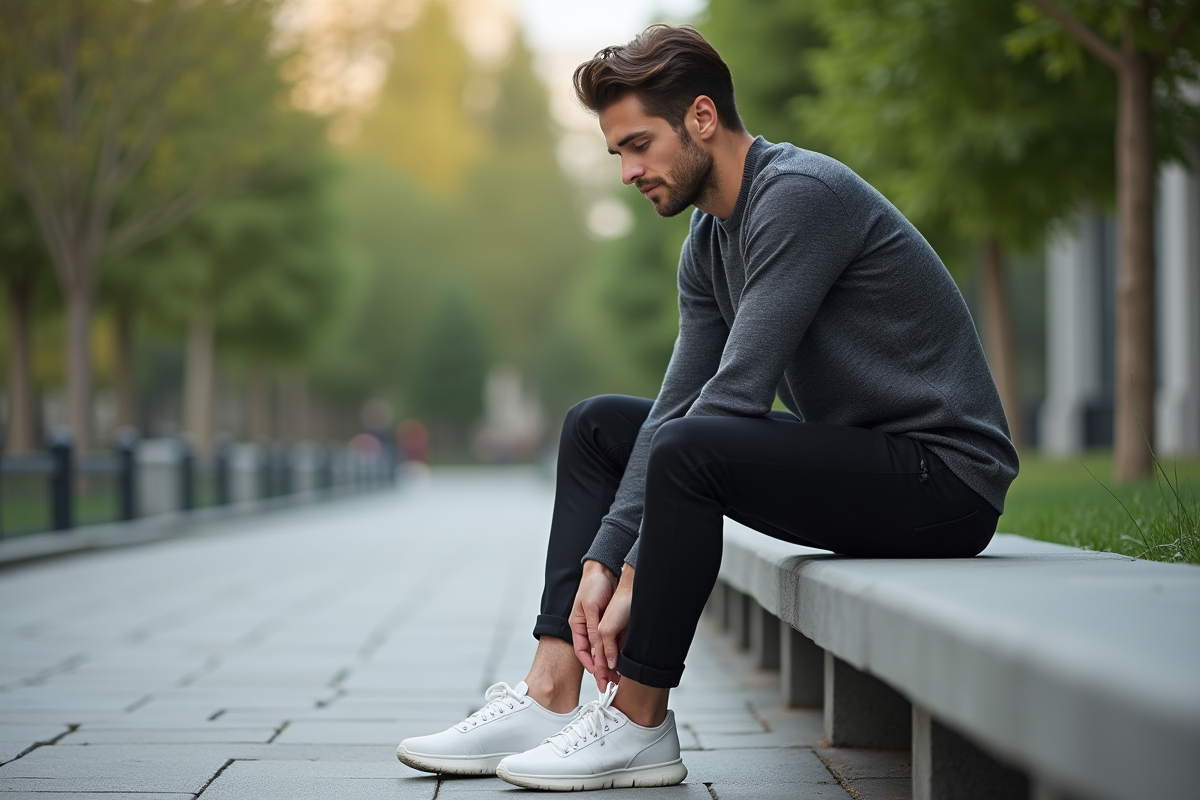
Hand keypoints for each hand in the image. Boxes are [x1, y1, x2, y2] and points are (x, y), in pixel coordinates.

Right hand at [570, 560, 618, 688]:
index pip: (583, 652)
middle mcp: (590, 628)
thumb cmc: (593, 584)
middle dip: (603, 670)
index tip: (599, 677)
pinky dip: (621, 651)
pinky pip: (617, 640)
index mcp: (578, 626)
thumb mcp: (591, 609)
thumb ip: (595, 631)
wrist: (607, 568)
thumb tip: (599, 654)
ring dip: (613, 663)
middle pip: (596, 654)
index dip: (590, 666)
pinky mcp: (615, 622)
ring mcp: (602, 625)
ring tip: (621, 677)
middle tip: (611, 683)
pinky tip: (627, 661)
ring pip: (607, 650)